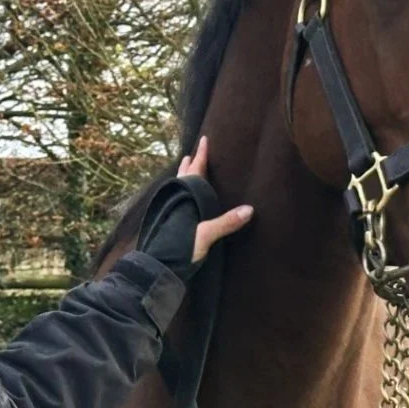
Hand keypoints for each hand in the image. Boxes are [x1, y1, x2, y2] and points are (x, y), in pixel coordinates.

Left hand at [177, 137, 253, 264]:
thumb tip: (250, 210)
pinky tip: (184, 200)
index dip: (201, 156)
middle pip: (184, 177)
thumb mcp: (206, 235)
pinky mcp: (170, 224)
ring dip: (183, 178)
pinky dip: (182, 194)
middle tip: (193, 153)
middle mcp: (177, 202)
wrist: (158, 267)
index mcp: (186, 199)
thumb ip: (226, 222)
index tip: (203, 140)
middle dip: (190, 164)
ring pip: (178, 189)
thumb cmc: (179, 248)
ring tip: (186, 170)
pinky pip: (177, 201)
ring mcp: (171, 212)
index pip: (195, 171)